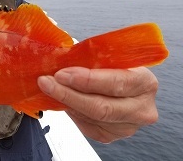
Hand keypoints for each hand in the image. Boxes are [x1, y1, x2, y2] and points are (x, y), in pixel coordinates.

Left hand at [37, 66, 158, 142]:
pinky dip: (70, 111)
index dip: (87, 79)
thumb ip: (88, 58)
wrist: (117, 83)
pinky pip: (86, 126)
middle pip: (102, 107)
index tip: (62, 73)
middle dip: (69, 93)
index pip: (117, 83)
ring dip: (65, 102)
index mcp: (145, 81)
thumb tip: (58, 57)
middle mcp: (142, 108)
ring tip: (48, 88)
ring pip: (91, 118)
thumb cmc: (111, 66)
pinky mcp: (112, 136)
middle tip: (47, 82)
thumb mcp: (105, 56)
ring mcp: (129, 126)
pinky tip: (61, 99)